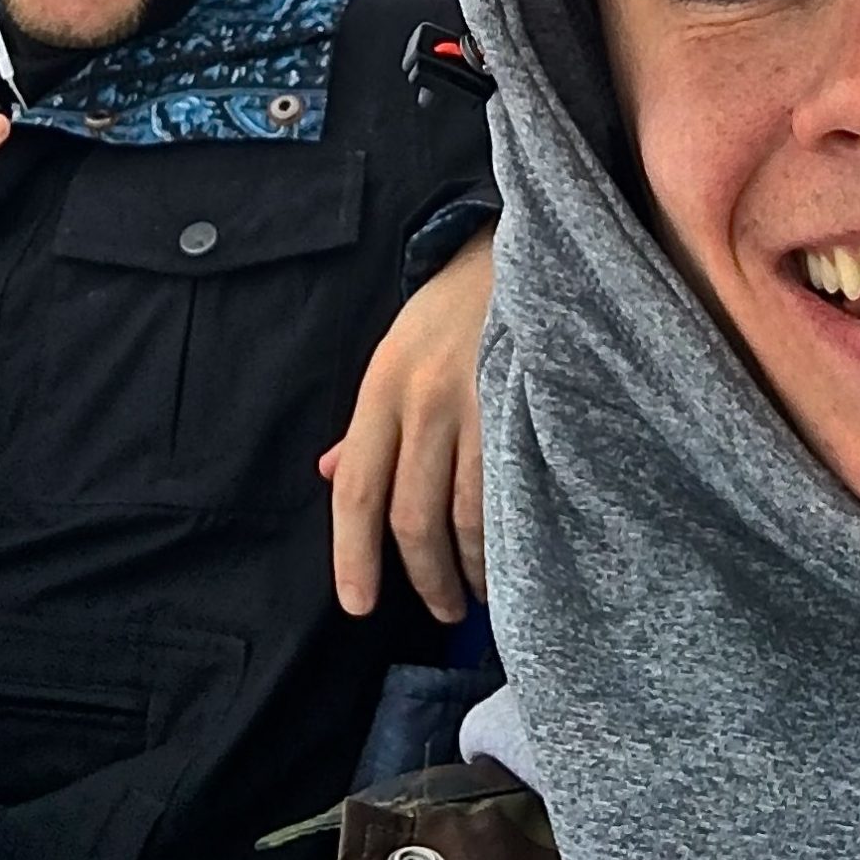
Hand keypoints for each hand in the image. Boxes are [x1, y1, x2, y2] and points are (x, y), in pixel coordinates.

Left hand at [320, 222, 493, 624]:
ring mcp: (480, 403)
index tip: (358, 605)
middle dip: (424, 578)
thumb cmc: (454, 308)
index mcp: (382, 385)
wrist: (521, 247)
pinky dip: (514, 536)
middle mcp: (424, 398)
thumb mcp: (396, 352)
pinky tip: (521, 555)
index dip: (352, 555)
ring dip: (473, 569)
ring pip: (466, 515)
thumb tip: (332, 476)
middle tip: (440, 612)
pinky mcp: (528, 405)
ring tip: (481, 593)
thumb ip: (368, 424)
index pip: (356, 488)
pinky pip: (515, 491)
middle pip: (411, 515)